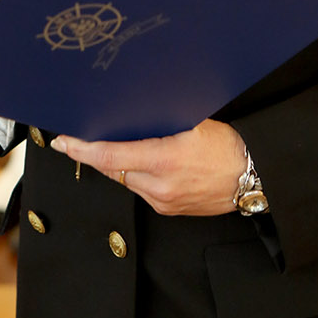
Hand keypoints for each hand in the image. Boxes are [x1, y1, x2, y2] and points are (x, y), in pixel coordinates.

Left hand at [51, 118, 246, 215]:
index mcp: (165, 160)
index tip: (63, 142)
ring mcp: (163, 202)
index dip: (82, 149)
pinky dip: (136, 174)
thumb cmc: (229, 147)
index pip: (111, 156)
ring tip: (118, 144)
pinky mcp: (168, 210)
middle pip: (113, 169)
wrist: (253, 178)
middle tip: (80, 137)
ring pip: (126, 179)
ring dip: (118, 164)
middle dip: (97, 153)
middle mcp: (160, 187)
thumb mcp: (195, 122)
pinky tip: (142, 161)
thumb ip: (161, 117)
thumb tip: (132, 108)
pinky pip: (141, 189)